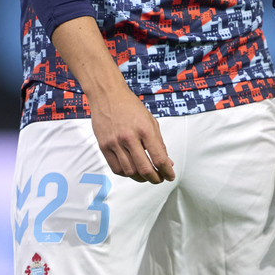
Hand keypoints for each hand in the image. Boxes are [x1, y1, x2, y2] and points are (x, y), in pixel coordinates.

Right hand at [50, 15, 174, 185]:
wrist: (107, 94)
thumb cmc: (130, 106)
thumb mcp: (150, 120)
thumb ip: (159, 142)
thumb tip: (167, 162)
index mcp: (145, 129)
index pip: (159, 158)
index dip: (167, 171)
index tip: (170, 176)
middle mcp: (130, 137)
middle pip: (145, 169)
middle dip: (155, 178)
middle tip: (159, 179)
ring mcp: (115, 143)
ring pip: (130, 172)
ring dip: (141, 178)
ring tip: (146, 176)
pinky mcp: (104, 146)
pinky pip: (116, 168)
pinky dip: (127, 174)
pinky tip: (133, 171)